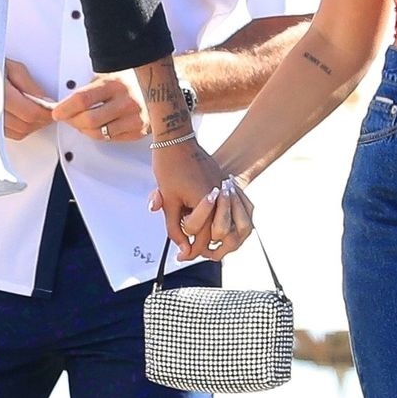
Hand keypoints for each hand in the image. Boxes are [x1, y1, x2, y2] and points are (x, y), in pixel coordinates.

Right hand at [4, 60, 55, 140]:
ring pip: (18, 133)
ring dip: (32, 125)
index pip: (30, 113)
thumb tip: (45, 102)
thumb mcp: (12, 69)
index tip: (54, 108)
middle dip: (41, 120)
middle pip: (25, 126)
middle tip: (49, 110)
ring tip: (36, 111)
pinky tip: (23, 116)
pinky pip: (9, 134)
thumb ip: (30, 86)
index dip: (46, 113)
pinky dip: (20, 128)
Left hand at [53, 70, 150, 142]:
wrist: (159, 86)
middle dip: (72, 121)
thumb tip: (62, 106)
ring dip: (84, 130)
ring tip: (81, 121)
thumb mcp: (107, 76)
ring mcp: (135, 118)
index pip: (82, 100)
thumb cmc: (128, 80)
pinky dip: (100, 134)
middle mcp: (127, 102)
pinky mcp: (140, 131)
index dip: (64, 109)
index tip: (56, 112)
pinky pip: (111, 138)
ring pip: (98, 133)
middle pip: (89, 120)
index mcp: (115, 84)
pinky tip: (99, 125)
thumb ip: (87, 91)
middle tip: (66, 118)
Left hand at [149, 142, 229, 260]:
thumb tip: (182, 248)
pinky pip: (227, 208)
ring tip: (198, 240)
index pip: (203, 236)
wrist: (177, 140)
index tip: (181, 257)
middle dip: (202, 246)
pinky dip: (218, 218)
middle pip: (217, 232)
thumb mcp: (168, 200)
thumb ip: (174, 227)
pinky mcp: (223, 183)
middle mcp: (220, 197)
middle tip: (187, 252)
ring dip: (213, 233)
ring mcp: (224, 189)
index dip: (191, 250)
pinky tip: (207, 221)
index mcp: (206, 202)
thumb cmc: (170, 166)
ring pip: (227, 222)